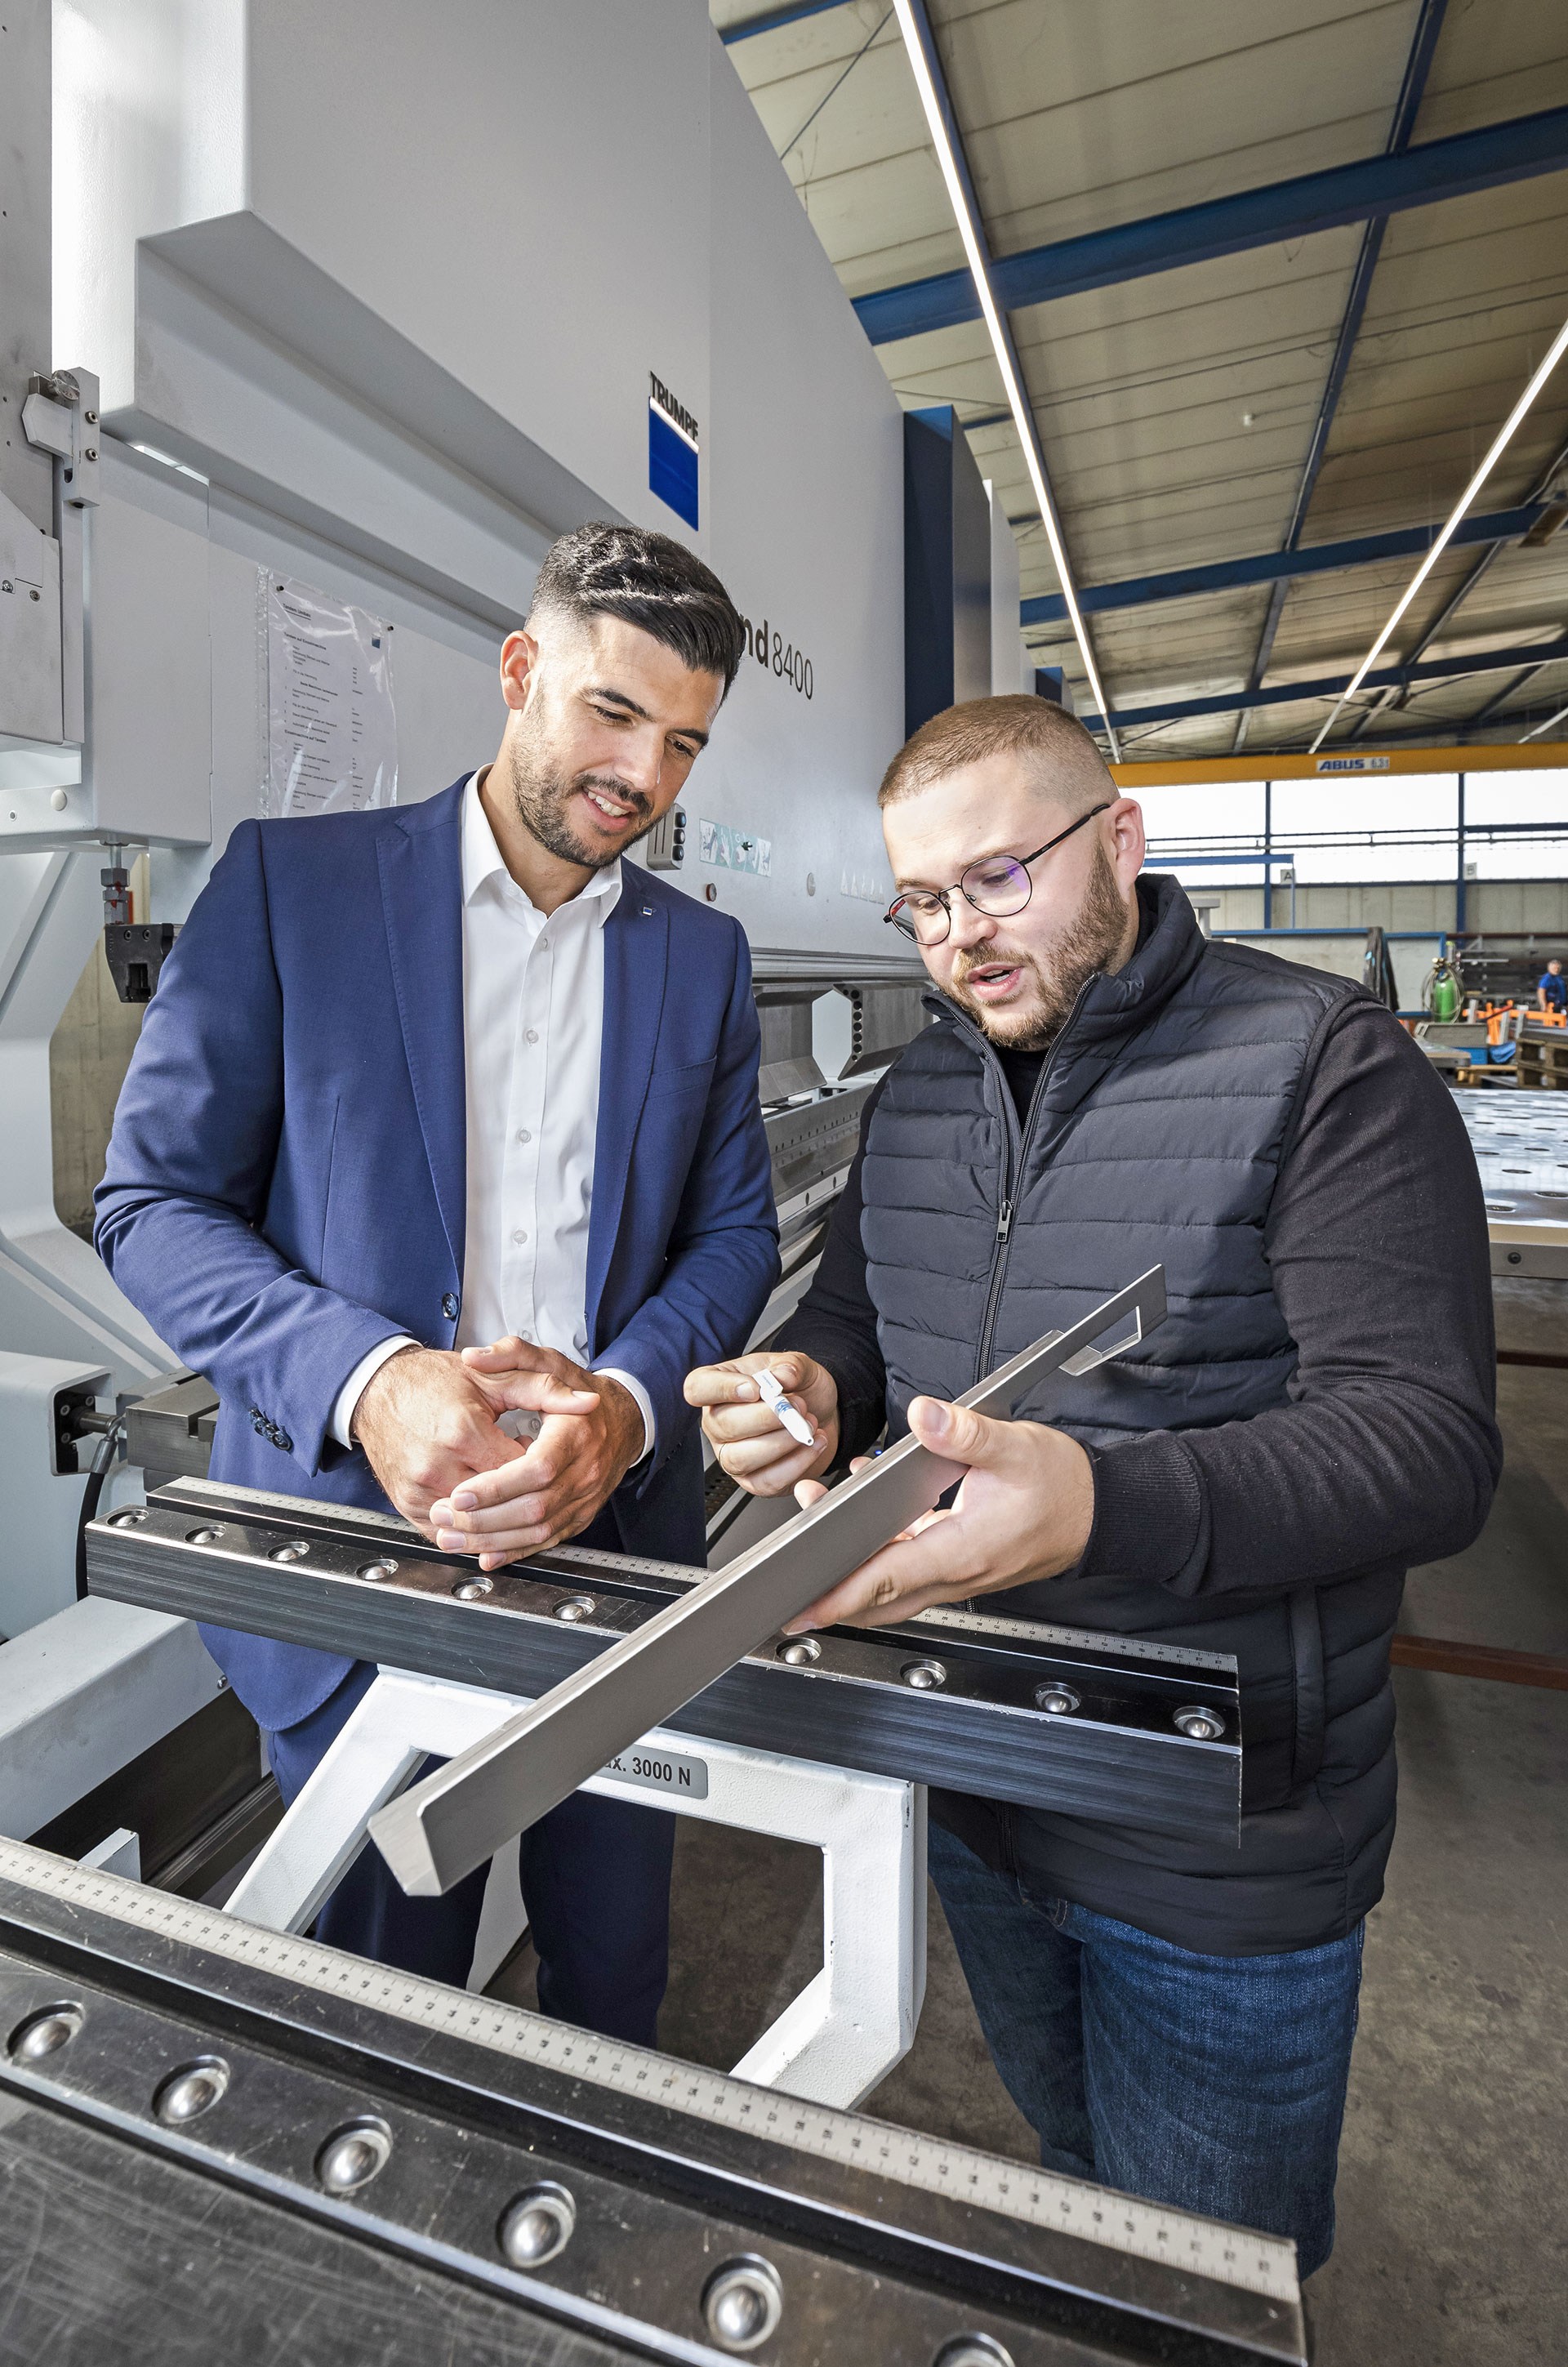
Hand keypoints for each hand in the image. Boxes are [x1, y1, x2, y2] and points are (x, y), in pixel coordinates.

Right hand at [351, 1345, 596, 1544]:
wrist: (377, 1388)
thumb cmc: (433, 1381)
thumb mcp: (495, 1379)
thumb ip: (545, 1390)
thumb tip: (588, 1403)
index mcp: (465, 1432)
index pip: (523, 1472)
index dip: (542, 1470)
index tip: (546, 1458)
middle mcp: (439, 1466)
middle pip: (501, 1504)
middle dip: (524, 1496)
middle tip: (531, 1482)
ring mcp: (420, 1490)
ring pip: (476, 1525)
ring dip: (499, 1517)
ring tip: (510, 1496)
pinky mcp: (406, 1504)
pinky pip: (447, 1532)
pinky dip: (469, 1529)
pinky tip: (484, 1512)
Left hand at [426, 1337, 646, 1566]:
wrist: (623, 1421)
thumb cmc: (581, 1394)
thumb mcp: (550, 1363)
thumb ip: (512, 1355)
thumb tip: (475, 1357)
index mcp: (577, 1434)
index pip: (538, 1469)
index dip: (497, 1486)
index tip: (460, 1493)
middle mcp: (585, 1472)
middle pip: (534, 1507)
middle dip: (485, 1519)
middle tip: (443, 1517)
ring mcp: (585, 1499)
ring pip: (537, 1531)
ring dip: (492, 1540)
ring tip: (451, 1538)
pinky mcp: (579, 1517)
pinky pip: (547, 1541)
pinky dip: (514, 1551)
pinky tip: (486, 1554)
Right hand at [684, 1350, 837, 1496]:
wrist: (821, 1414)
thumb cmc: (798, 1389)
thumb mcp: (797, 1365)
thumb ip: (790, 1365)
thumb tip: (782, 1377)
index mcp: (718, 1387)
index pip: (697, 1388)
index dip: (723, 1389)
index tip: (756, 1388)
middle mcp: (717, 1423)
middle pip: (722, 1426)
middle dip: (766, 1417)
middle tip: (797, 1407)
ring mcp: (731, 1454)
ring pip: (741, 1458)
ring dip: (782, 1442)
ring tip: (807, 1426)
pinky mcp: (752, 1480)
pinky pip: (766, 1480)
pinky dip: (796, 1463)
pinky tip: (812, 1444)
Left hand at [785, 1394, 1093, 1629]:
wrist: (1105, 1510)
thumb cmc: (1065, 1485)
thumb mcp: (1015, 1447)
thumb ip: (964, 1432)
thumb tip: (924, 1415)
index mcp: (965, 1549)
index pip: (890, 1577)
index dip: (842, 1592)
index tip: (804, 1603)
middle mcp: (959, 1571)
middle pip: (882, 1599)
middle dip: (833, 1593)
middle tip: (787, 1583)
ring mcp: (961, 1573)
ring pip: (895, 1588)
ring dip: (854, 1568)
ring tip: (817, 1520)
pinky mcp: (964, 1564)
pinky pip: (913, 1569)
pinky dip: (882, 1553)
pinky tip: (869, 1513)